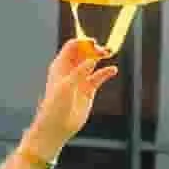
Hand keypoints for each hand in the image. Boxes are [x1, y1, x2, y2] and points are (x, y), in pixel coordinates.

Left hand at [22, 36, 115, 168]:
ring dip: (101, 57)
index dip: (83, 42)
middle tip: (104, 51)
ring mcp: (80, 79)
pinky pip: (99, 76)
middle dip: (94, 48)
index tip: (93, 42)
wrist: (57, 126)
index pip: (72, 47)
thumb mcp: (66, 86)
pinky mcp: (89, 89)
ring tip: (109, 53)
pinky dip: (106, 72)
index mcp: (61, 65)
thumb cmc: (55, 105)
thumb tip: (92, 60)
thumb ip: (79, 72)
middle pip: (84, 52)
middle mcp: (71, 70)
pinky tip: (112, 70)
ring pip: (93, 62)